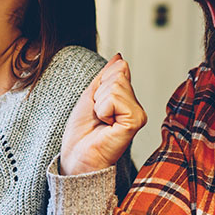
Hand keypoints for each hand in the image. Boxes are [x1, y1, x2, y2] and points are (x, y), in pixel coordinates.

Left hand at [60, 53, 146, 174]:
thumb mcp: (91, 95)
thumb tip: (119, 57)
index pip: (119, 69)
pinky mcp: (135, 122)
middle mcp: (136, 106)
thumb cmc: (82, 132)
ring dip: (99, 102)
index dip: (99, 84)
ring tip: (101, 120)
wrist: (76, 157)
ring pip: (116, 85)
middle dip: (99, 93)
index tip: (96, 106)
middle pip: (118, 75)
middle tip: (97, 115)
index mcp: (127, 99)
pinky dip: (102, 109)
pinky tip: (106, 125)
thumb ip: (106, 75)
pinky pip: (115, 98)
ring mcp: (138, 114)